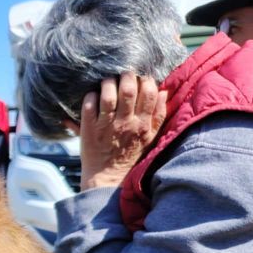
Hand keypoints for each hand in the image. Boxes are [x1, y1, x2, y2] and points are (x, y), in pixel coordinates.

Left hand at [68, 73, 166, 190]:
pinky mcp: (89, 128)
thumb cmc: (130, 155)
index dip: (145, 80)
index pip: (149, 93)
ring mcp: (107, 126)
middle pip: (128, 90)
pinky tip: (93, 95)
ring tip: (107, 82)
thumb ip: (158, 115)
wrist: (108, 177)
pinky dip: (90, 96)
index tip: (141, 79)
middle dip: (126, 76)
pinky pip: (89, 105)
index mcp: (143, 124)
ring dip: (108, 83)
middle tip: (123, 76)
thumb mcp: (151, 137)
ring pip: (108, 95)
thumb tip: (163, 91)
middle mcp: (126, 123)